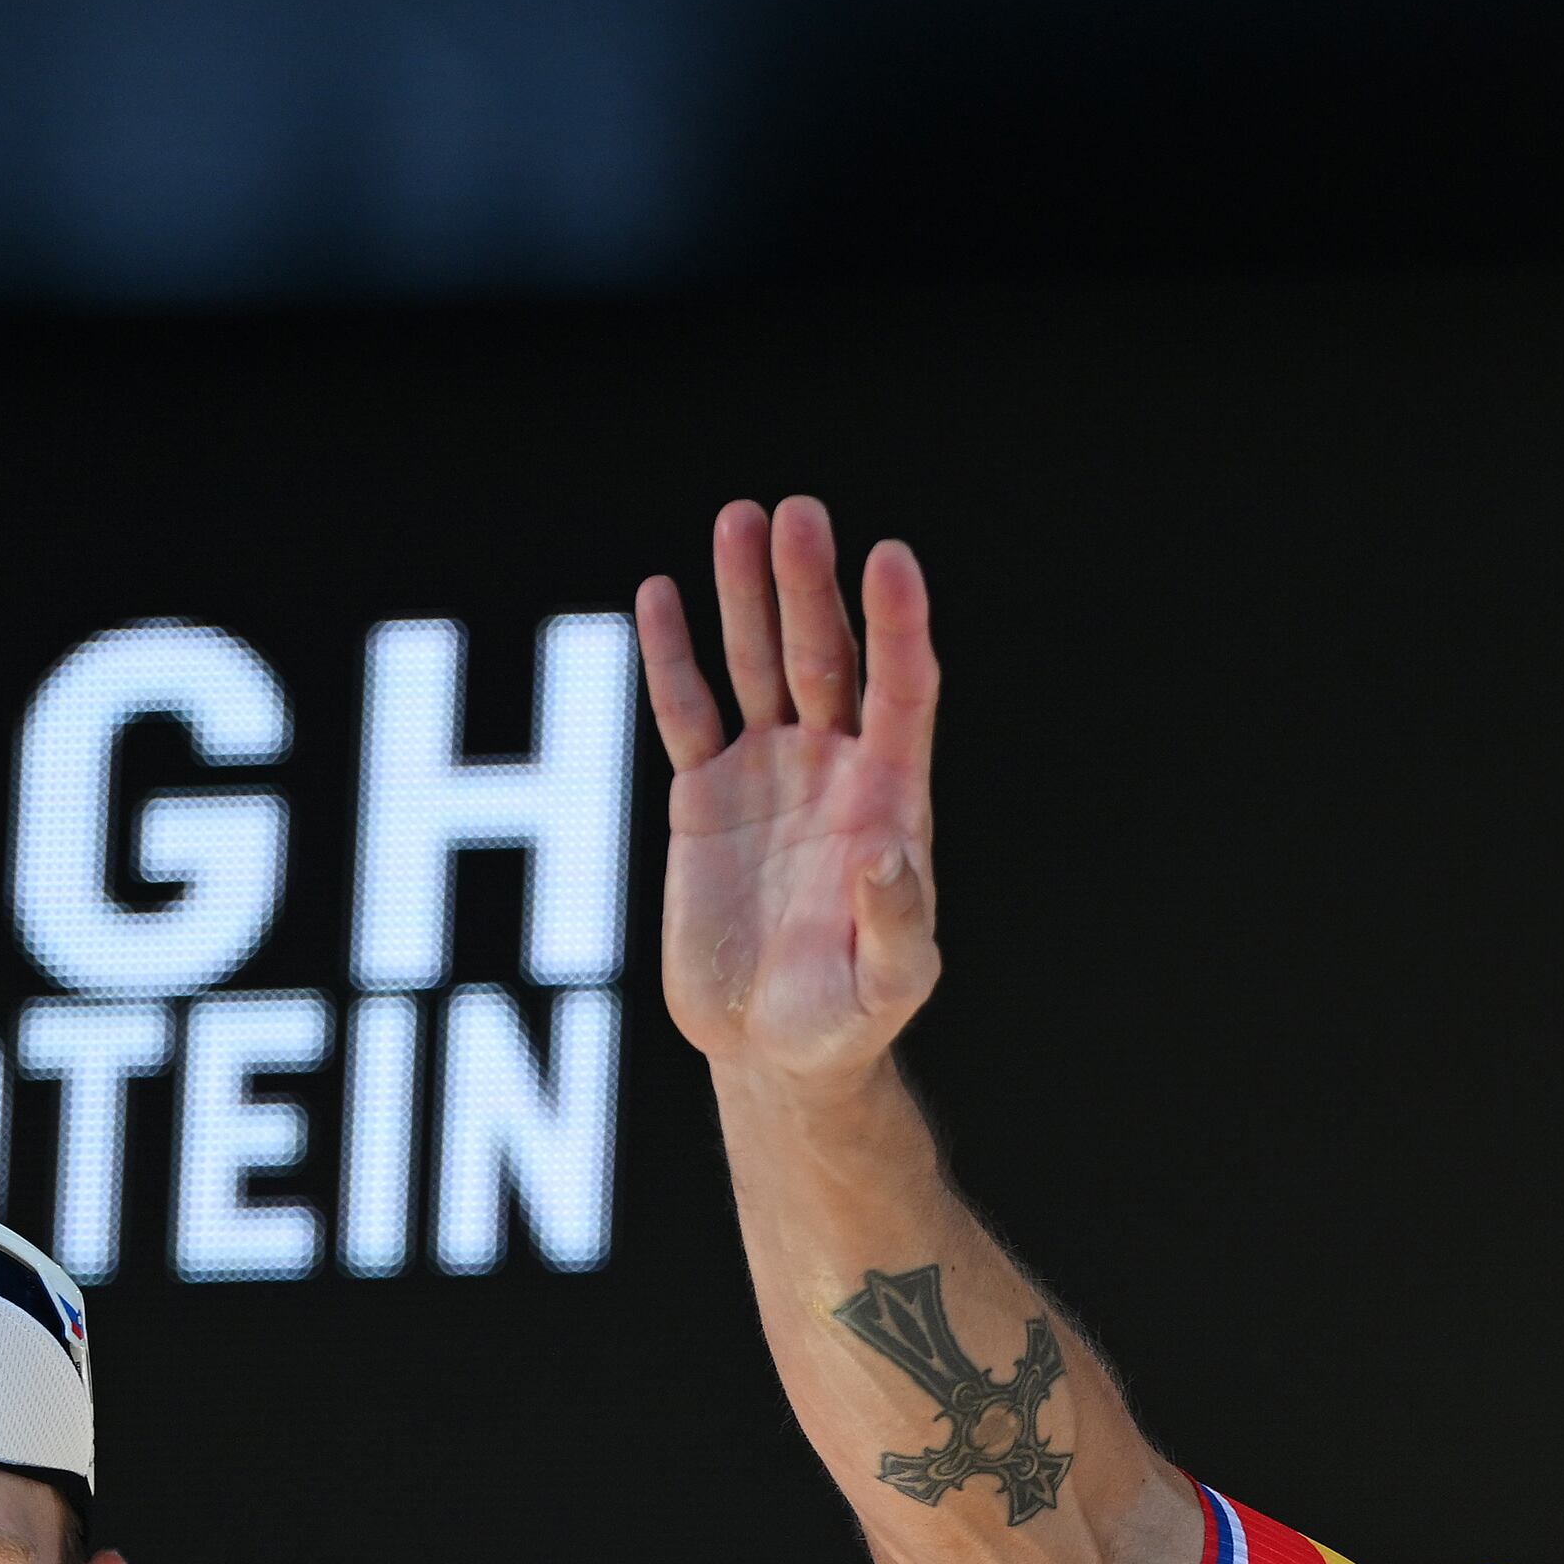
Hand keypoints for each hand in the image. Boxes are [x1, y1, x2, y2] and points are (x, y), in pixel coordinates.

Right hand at [646, 496, 943, 1092]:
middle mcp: (834, 771)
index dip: (897, 625)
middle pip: (825, 657)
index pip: (902, 690)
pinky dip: (672, 656)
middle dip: (809, 587)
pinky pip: (687, 711)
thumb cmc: (848, 1020)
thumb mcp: (888, 983)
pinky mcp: (705, 796)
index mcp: (891, 801)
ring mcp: (769, 774)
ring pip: (757, 664)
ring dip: (746, 595)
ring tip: (738, 518)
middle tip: (795, 514)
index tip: (890, 556)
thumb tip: (891, 852)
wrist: (774, 1050)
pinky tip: (661, 594)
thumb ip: (896, 921)